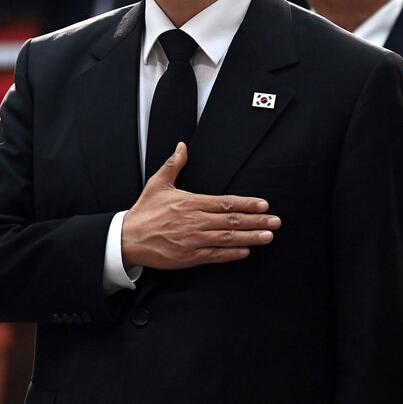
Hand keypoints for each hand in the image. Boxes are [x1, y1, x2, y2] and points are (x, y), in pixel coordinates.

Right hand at [120, 142, 280, 269]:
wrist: (128, 238)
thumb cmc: (144, 212)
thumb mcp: (158, 183)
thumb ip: (174, 165)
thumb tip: (182, 147)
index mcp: (191, 203)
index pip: (225, 203)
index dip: (247, 204)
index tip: (263, 204)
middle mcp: (195, 221)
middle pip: (231, 221)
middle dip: (256, 221)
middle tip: (275, 221)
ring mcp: (193, 240)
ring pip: (227, 238)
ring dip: (250, 237)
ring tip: (268, 236)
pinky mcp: (189, 257)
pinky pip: (215, 256)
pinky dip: (232, 254)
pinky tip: (246, 252)